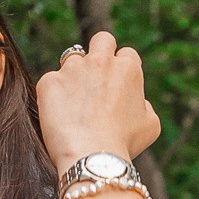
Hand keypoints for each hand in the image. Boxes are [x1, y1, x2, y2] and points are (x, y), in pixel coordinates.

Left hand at [37, 28, 160, 169]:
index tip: (114, 86)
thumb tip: (138, 101)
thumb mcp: (150, 125)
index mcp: (128, 68)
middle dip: (100, 52)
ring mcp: (72, 69)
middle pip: (102, 40)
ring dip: (73, 75)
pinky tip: (57, 117)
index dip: (121, 69)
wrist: (92, 157)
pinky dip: (52, 97)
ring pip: (71, 59)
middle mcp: (101, 61)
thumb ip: (145, 105)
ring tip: (72, 102)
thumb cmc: (123, 144)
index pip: (126, 54)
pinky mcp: (49, 81)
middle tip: (93, 76)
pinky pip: (50, 83)